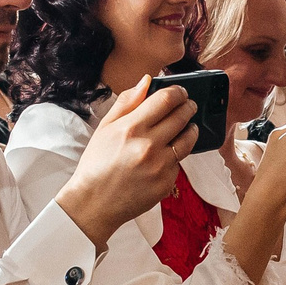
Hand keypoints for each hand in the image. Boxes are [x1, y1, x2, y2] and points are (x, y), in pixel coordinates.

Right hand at [54, 76, 196, 244]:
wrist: (94, 203)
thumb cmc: (96, 164)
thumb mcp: (105, 127)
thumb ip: (127, 102)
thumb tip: (146, 80)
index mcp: (131, 127)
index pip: (166, 99)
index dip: (178, 91)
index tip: (180, 91)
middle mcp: (148, 145)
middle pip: (182, 116)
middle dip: (188, 106)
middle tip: (188, 105)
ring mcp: (160, 165)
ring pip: (188, 139)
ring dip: (191, 129)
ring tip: (187, 126)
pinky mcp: (166, 182)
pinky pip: (179, 162)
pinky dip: (176, 156)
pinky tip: (165, 155)